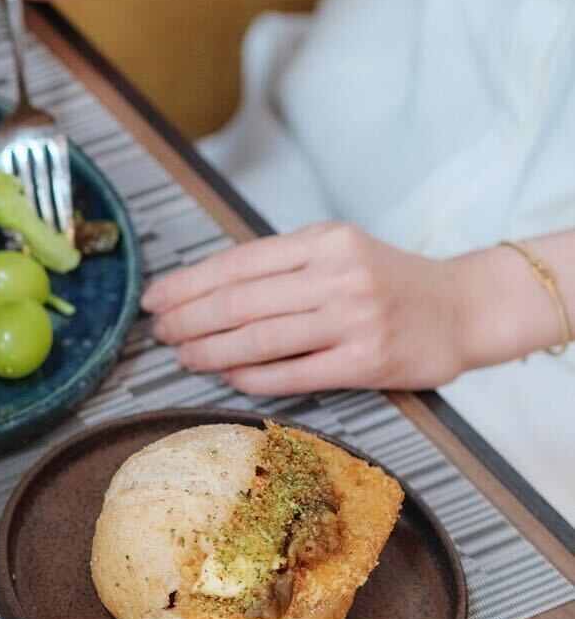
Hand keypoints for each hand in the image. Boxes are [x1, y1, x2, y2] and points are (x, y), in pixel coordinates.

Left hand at [145, 222, 491, 393]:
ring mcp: (354, 319)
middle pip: (238, 302)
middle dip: (187, 319)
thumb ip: (281, 265)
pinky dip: (249, 377)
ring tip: (183, 356)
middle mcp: (339, 276)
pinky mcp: (366, 361)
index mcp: (325, 241)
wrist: (464, 308)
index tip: (154, 299)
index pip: (237, 263)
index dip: (187, 284)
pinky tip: (226, 376)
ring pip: (258, 339)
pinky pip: (290, 374)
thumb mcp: (338, 251)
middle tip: (159, 332)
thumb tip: (203, 289)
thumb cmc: (388, 281)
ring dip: (209, 351)